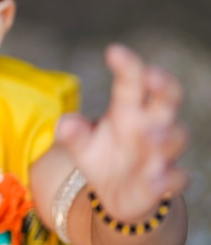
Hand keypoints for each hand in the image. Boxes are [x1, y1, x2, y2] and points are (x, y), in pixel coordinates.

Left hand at [56, 44, 188, 221]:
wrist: (115, 193)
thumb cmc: (100, 154)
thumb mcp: (80, 142)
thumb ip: (72, 132)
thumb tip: (66, 124)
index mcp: (128, 107)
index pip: (133, 81)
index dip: (128, 65)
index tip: (114, 51)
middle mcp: (150, 124)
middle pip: (168, 98)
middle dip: (164, 86)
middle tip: (153, 77)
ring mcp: (162, 152)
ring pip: (177, 136)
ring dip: (166, 136)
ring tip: (150, 136)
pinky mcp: (166, 181)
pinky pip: (177, 177)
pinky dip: (169, 178)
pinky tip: (155, 180)